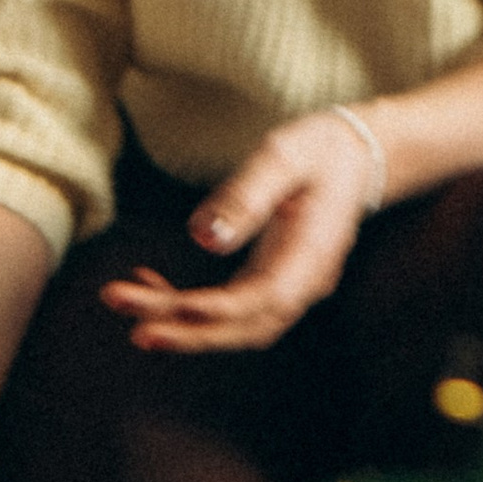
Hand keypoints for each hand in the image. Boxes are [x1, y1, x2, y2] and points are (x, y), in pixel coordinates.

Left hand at [99, 107, 375, 353]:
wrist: (356, 156)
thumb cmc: (319, 150)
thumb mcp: (282, 157)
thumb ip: (245, 196)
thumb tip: (203, 238)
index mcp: (313, 254)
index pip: (265, 298)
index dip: (218, 312)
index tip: (171, 310)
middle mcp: (305, 283)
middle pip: (245, 326)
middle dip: (187, 331)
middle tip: (131, 325)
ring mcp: (290, 287)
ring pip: (235, 325)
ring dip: (181, 323)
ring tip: (126, 301)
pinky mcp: (272, 281)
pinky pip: (230, 309)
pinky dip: (188, 306)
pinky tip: (149, 283)